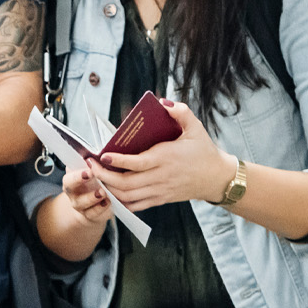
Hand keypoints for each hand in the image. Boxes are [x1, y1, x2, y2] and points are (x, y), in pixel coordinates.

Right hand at [60, 163, 113, 224]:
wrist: (94, 204)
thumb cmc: (94, 183)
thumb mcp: (92, 171)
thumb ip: (93, 163)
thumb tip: (99, 153)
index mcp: (71, 178)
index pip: (69, 173)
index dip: (77, 172)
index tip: (89, 167)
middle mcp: (72, 191)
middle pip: (70, 186)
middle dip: (79, 179)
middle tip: (92, 175)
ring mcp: (80, 205)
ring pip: (82, 202)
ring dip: (92, 197)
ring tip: (103, 192)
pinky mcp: (90, 215)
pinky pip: (93, 213)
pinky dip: (101, 208)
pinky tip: (108, 202)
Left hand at [90, 99, 237, 211]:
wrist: (217, 178)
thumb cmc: (204, 151)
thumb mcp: (196, 127)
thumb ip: (181, 112)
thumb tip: (162, 102)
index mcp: (166, 158)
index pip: (137, 163)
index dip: (118, 161)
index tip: (103, 155)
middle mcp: (161, 177)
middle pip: (126, 182)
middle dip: (104, 176)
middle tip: (90, 166)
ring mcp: (160, 191)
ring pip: (128, 196)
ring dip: (109, 189)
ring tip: (95, 177)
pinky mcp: (161, 199)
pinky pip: (136, 205)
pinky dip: (121, 202)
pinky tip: (110, 192)